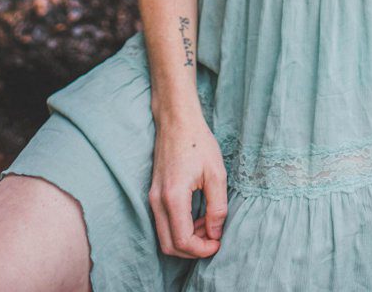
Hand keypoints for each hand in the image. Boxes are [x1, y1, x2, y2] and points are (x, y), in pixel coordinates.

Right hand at [150, 110, 226, 259]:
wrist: (176, 120)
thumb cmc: (198, 142)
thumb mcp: (216, 172)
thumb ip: (217, 207)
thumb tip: (215, 234)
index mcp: (173, 197)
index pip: (182, 241)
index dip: (201, 249)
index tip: (218, 243)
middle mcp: (157, 201)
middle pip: (170, 246)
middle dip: (193, 250)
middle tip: (213, 237)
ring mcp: (152, 199)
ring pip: (165, 237)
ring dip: (186, 240)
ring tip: (208, 225)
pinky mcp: (154, 195)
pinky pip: (163, 224)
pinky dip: (179, 229)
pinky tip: (197, 216)